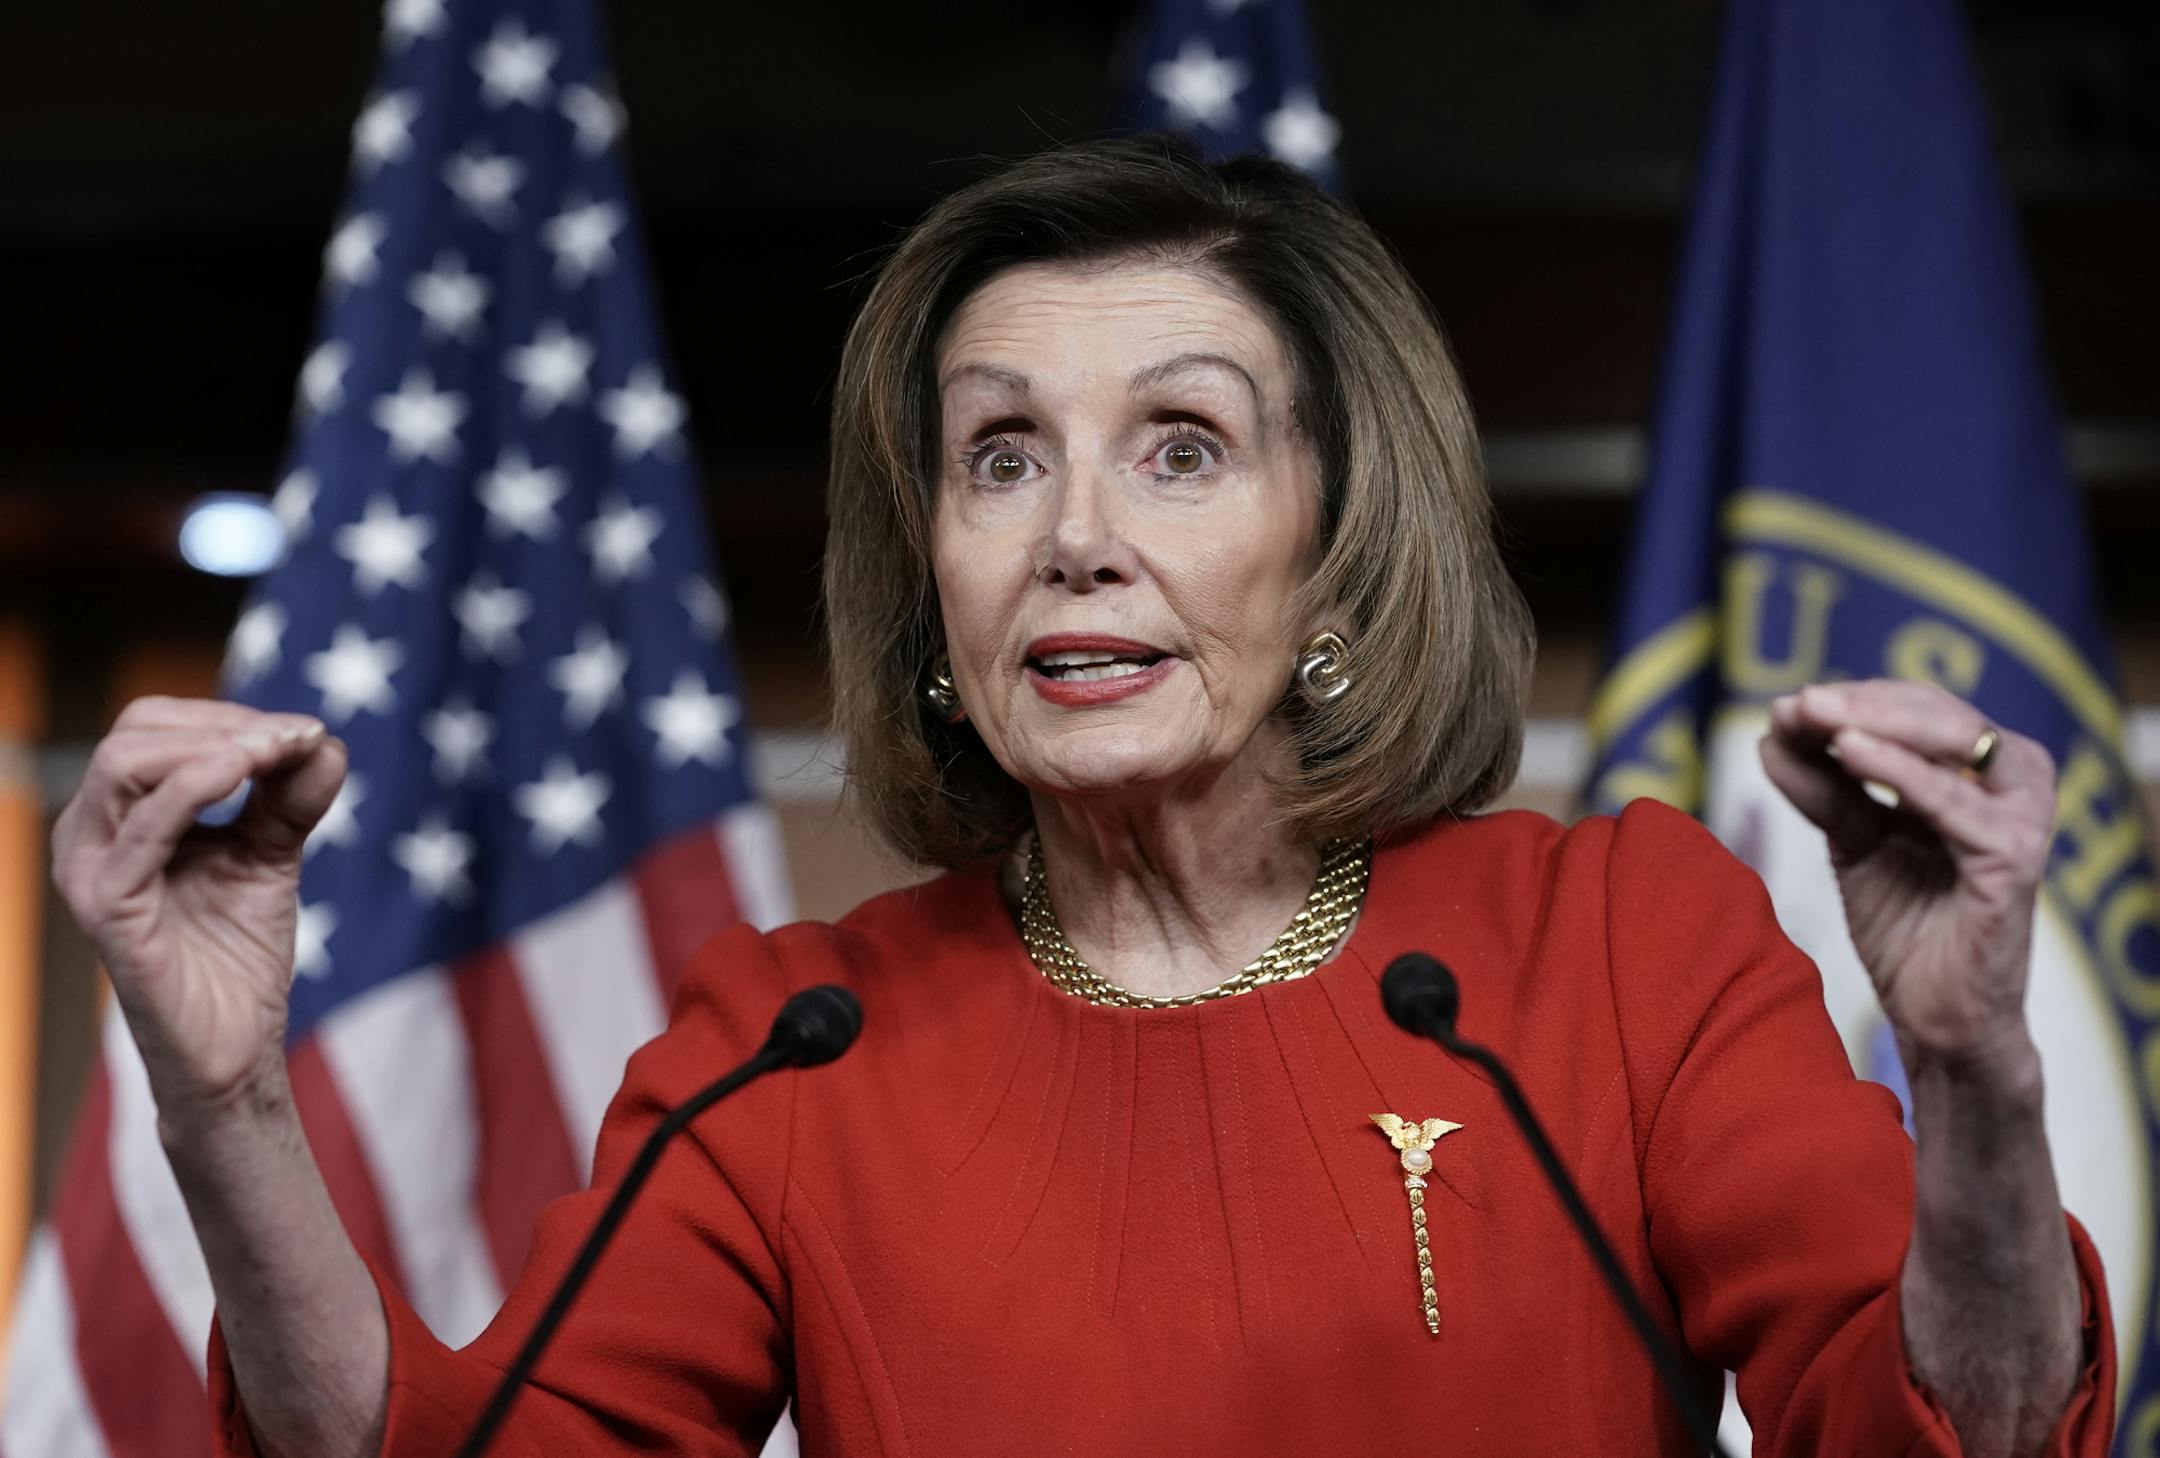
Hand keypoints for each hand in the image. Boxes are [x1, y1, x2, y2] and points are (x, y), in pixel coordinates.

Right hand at [51, 697, 347, 1113]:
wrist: (234, 1046)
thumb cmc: (238, 951)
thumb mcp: (271, 853)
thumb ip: (291, 795)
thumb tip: (323, 739)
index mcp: (121, 815)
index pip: (156, 726)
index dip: (232, 716)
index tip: (307, 731)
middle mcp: (90, 835)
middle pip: (136, 733)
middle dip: (226, 724)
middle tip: (298, 738)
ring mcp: (91, 871)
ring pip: (126, 765)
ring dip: (217, 745)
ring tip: (281, 752)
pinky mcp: (108, 910)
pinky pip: (141, 830)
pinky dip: (195, 787)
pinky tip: (245, 773)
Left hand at [1757, 678, 2053, 1068]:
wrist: (1937, 1019)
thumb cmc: (1906, 928)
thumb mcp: (1854, 842)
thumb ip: (1823, 788)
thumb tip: (1770, 734)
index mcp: (1978, 772)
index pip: (1912, 710)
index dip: (1848, 701)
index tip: (1781, 707)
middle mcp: (2011, 782)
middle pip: (1932, 715)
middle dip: (1856, 704)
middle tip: (1793, 704)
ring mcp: (2020, 817)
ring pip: (1949, 742)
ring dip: (1873, 722)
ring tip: (1811, 715)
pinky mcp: (2015, 859)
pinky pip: (1954, 803)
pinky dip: (1901, 772)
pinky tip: (1850, 752)